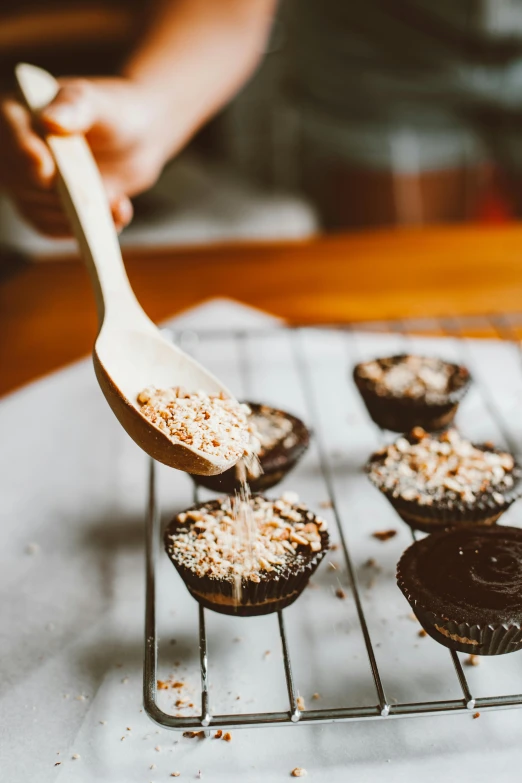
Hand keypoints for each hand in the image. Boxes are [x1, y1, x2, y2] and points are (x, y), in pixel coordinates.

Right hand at [0, 77, 166, 236]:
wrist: (138, 138)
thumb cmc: (115, 111)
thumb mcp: (99, 104)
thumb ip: (76, 109)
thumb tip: (50, 120)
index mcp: (19, 114)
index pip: (10, 134)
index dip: (24, 153)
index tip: (46, 171)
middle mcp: (17, 151)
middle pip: (23, 183)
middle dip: (63, 195)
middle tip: (105, 194)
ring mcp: (32, 183)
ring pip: (39, 212)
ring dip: (79, 216)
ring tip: (118, 203)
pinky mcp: (52, 207)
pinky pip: (56, 228)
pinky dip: (88, 229)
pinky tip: (118, 214)